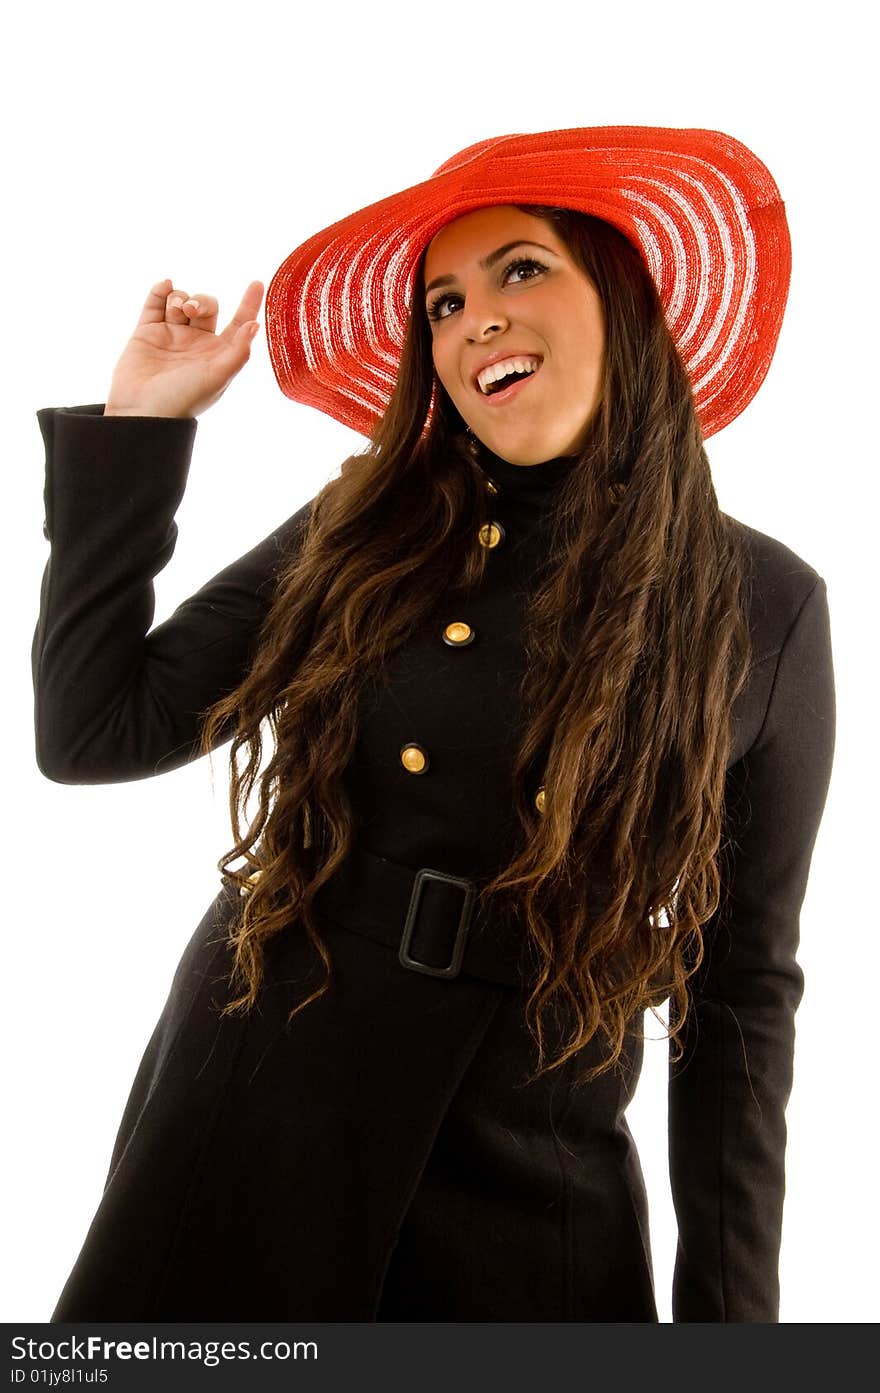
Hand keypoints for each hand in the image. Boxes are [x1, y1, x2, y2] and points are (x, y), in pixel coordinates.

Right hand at [104, 278, 263, 418]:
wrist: (141, 411)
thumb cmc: (183, 399)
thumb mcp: (218, 377)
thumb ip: (239, 351)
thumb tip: (255, 325)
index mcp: (217, 355)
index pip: (238, 324)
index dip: (248, 304)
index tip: (257, 283)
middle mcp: (196, 343)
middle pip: (207, 306)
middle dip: (202, 300)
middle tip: (192, 309)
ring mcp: (171, 336)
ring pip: (181, 301)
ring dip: (181, 297)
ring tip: (176, 310)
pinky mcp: (146, 332)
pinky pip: (155, 304)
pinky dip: (160, 291)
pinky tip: (165, 286)